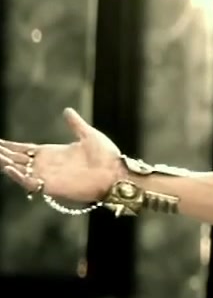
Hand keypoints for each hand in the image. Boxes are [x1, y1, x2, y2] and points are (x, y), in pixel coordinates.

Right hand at [0, 108, 123, 202]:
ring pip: (18, 170)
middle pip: (16, 159)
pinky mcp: (51, 186)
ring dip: (5, 163)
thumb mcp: (88, 135)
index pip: (24, 150)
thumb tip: (67, 110)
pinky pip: (29, 182)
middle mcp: (46, 165)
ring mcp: (47, 176)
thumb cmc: (107, 156)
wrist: (117, 173)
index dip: (9, 146)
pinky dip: (18, 176)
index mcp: (52, 153)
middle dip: (2, 153)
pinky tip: (8, 168)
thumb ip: (75, 124)